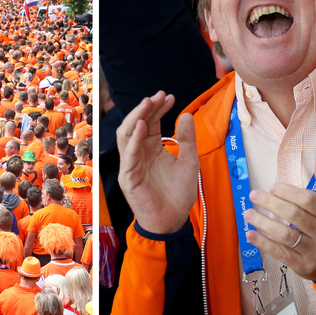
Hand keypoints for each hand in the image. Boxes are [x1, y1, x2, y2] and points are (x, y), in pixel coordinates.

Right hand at [117, 91, 198, 234]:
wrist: (173, 219)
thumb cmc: (178, 193)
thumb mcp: (189, 161)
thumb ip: (187, 139)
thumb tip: (186, 114)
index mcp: (151, 147)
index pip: (150, 122)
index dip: (158, 108)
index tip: (170, 97)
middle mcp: (138, 153)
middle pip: (136, 124)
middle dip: (146, 108)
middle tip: (158, 95)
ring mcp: (131, 164)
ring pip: (126, 135)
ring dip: (135, 118)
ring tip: (147, 104)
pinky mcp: (128, 177)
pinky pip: (128, 155)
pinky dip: (133, 139)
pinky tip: (141, 126)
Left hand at [244, 158, 315, 280]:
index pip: (309, 200)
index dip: (289, 192)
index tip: (273, 186)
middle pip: (294, 216)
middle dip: (271, 203)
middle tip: (254, 195)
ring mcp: (314, 251)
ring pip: (285, 235)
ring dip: (263, 222)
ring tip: (248, 213)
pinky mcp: (303, 265)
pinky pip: (280, 253)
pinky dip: (263, 243)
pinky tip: (250, 233)